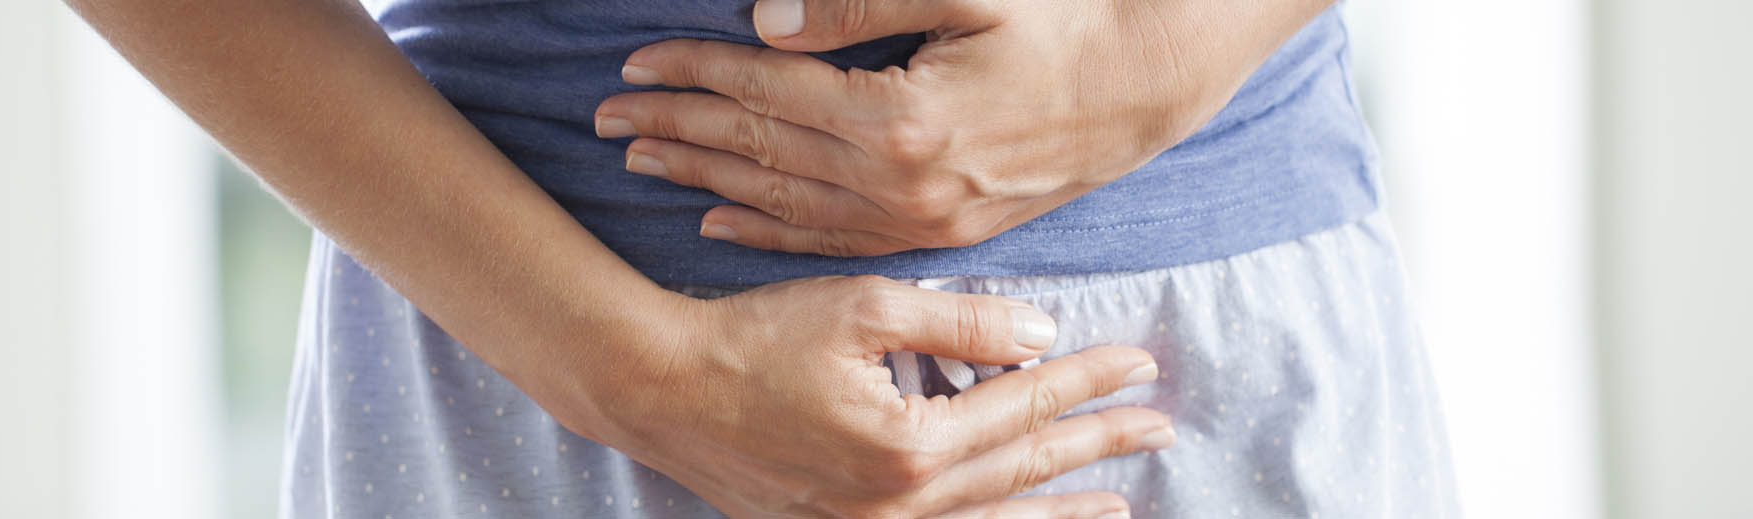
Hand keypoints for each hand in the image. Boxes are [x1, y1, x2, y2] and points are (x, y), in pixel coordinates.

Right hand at [568, 276, 1172, 517]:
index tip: (1140, 364)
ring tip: (1116, 504)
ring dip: (1057, 508)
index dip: (1088, 382)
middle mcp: (898, 506)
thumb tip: (1043, 334)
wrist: (660, 391)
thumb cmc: (753, 339)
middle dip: (1095, 446)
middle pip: (1021, 472)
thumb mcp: (862, 308)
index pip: (1023, 408)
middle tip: (1157, 427)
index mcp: (909, 447)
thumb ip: (960, 324)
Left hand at [595, 0, 1330, 254]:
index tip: (633, 65)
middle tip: (605, 119)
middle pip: (761, 154)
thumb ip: (858, 4)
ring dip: (707, 180)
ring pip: (785, 203)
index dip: (692, 76)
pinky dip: (770, 231)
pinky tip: (722, 223)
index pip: (767, 95)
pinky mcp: (940, 235)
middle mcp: (902, 184)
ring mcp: (921, 220)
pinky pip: (833, 241)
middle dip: (676, 131)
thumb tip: (763, 22)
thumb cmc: (1061, 19)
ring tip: (643, 162)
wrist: (1148, 82)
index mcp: (901, 119)